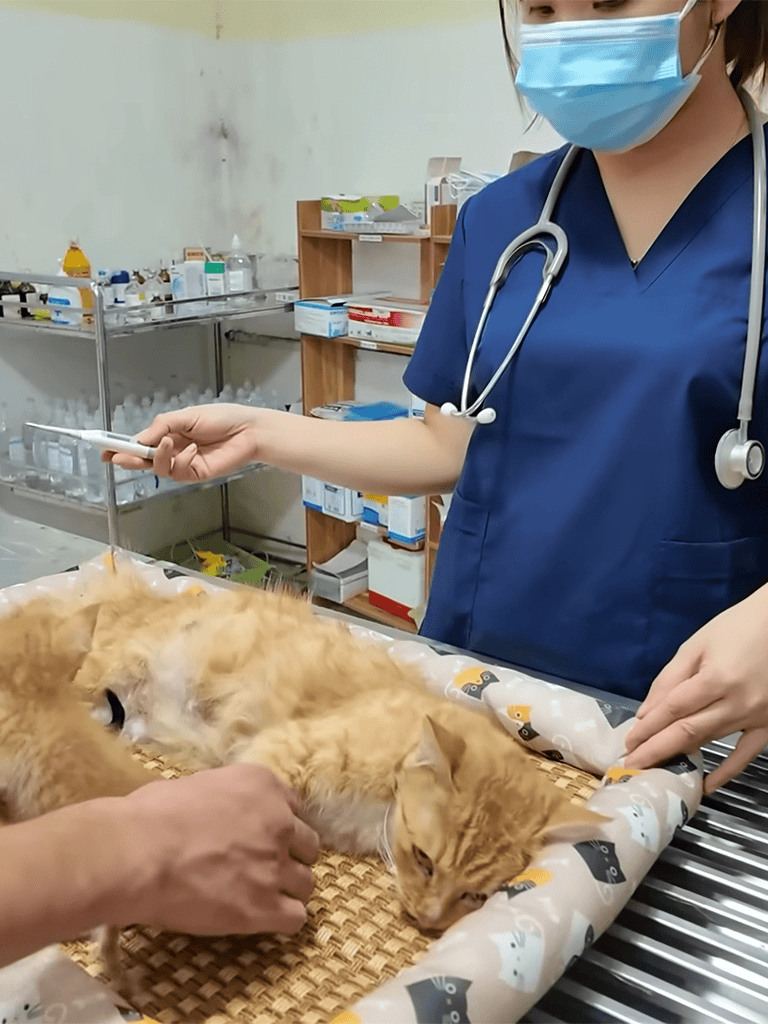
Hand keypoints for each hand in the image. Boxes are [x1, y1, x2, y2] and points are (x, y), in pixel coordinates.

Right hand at [101, 403, 263, 481]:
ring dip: (158, 457)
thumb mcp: (186, 416)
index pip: (140, 443)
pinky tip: (194, 450)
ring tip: (168, 442)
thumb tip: (140, 438)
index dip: (122, 447)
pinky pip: (177, 472)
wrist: (248, 431)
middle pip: (143, 460)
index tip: (105, 450)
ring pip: (157, 468)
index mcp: (168, 433)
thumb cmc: (222, 418)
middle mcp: (173, 450)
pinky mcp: (195, 474)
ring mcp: (183, 464)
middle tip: (118, 457)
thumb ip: (161, 426)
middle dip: (129, 459)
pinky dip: (181, 460)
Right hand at [109, 764, 318, 934]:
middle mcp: (279, 822)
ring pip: (306, 883)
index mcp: (263, 786)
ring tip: (262, 898)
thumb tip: (214, 811)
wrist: (140, 852)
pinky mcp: (264, 907)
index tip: (264, 837)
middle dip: (290, 857)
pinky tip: (262, 919)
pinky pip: (295, 918)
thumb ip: (223, 797)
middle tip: (264, 868)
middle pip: (308, 845)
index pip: (294, 807)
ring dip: (288, 890)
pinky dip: (283, 920)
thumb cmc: (153, 813)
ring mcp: (275, 866)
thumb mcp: (197, 784)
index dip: (280, 825)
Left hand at [625, 585, 767, 793]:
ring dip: (681, 754)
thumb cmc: (735, 628)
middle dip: (656, 749)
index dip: (648, 729)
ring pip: (710, 741)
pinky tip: (706, 784)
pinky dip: (726, 771)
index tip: (629, 742)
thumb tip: (647, 714)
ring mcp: (756, 716)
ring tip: (655, 767)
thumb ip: (669, 679)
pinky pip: (745, 754)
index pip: (673, 711)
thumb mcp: (696, 646)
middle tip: (632, 763)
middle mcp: (737, 702)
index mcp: (716, 678)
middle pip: (688, 731)